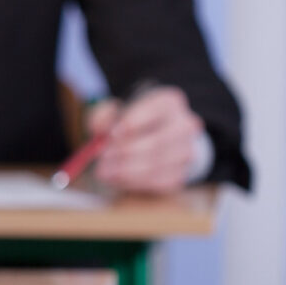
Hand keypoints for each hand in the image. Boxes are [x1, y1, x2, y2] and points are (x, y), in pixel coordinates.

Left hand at [87, 86, 203, 193]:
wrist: (151, 136)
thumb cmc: (127, 119)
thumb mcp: (112, 109)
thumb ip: (102, 115)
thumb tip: (99, 131)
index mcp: (168, 102)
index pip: (154, 110)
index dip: (132, 123)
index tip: (111, 135)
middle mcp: (184, 125)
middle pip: (158, 141)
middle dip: (127, 151)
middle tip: (102, 157)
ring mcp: (186, 151)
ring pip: (158, 165)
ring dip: (127, 170)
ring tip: (103, 171)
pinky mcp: (180, 174)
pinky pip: (159, 182)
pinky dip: (135, 182)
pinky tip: (115, 179)